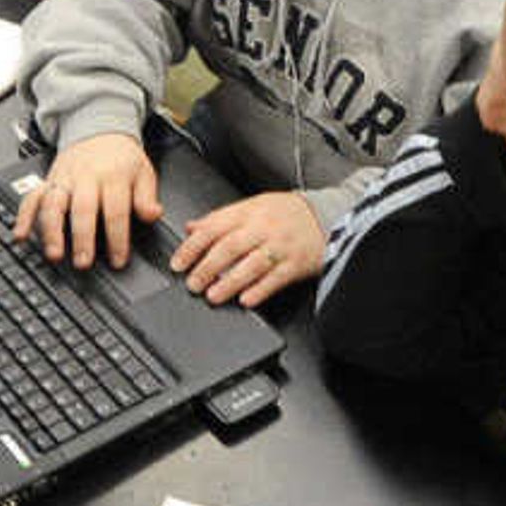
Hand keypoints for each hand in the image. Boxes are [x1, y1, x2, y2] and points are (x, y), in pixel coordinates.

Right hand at [16, 130, 161, 268]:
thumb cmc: (121, 157)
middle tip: (83, 262)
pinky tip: (21, 234)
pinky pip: (32, 196)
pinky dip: (24, 216)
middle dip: (82, 237)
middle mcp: (86, 177)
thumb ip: (147, 196)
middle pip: (83, 208)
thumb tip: (153, 214)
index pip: (116, 210)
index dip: (117, 238)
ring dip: (51, 229)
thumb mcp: (143, 172)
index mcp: (113, 176)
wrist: (99, 128)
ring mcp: (64, 178)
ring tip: (54, 253)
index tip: (118, 260)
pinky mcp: (48, 180)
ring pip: (54, 203)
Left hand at [170, 189, 322, 306]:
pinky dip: (260, 290)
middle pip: (230, 247)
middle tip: (192, 283)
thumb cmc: (286, 213)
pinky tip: (246, 300)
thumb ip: (221, 218)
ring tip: (213, 296)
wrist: (327, 215)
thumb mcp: (253, 206)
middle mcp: (264, 227)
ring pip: (251, 264)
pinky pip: (276, 278)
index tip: (178, 263)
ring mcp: (281, 246)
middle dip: (207, 268)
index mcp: (249, 211)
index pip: (214, 227)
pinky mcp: (296, 264)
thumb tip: (191, 228)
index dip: (193, 247)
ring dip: (230, 282)